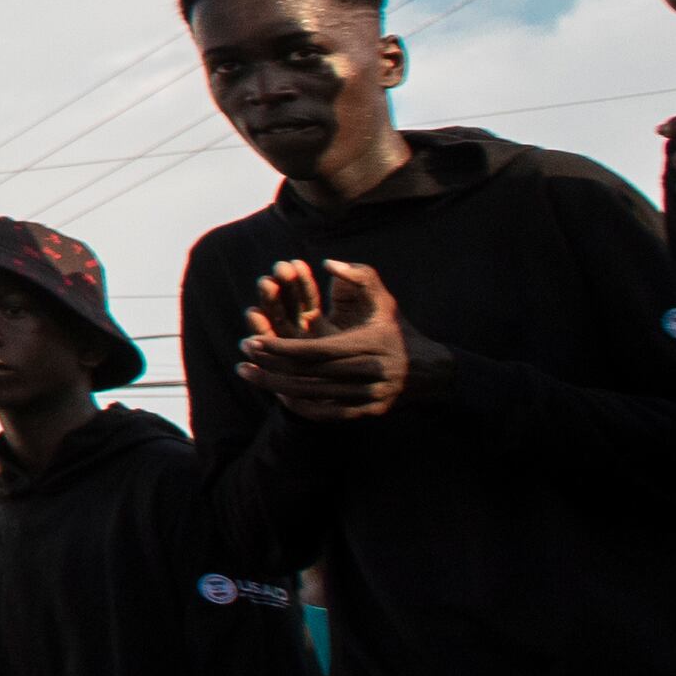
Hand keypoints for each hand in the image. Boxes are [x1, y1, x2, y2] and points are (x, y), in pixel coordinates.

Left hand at [239, 260, 408, 420]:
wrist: (432, 372)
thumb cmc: (399, 329)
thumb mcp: (385, 300)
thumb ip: (360, 276)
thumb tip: (328, 263)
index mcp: (371, 346)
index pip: (317, 350)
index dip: (283, 347)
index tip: (255, 340)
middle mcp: (370, 374)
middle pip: (310, 374)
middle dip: (272, 364)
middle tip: (243, 352)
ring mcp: (369, 397)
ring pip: (314, 395)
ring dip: (275, 385)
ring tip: (246, 372)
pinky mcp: (368, 412)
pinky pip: (326, 413)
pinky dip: (298, 404)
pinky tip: (275, 393)